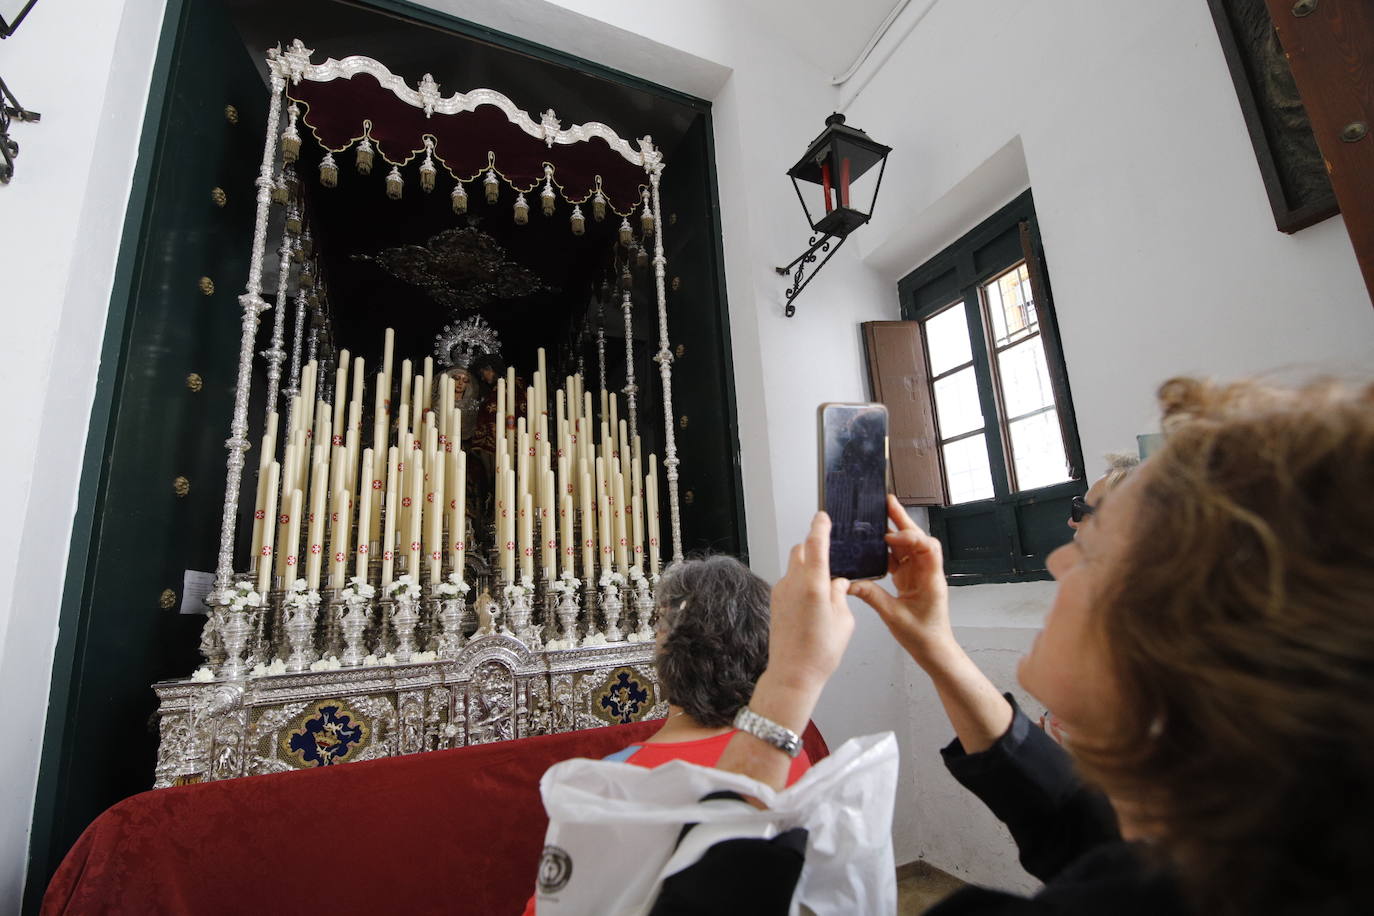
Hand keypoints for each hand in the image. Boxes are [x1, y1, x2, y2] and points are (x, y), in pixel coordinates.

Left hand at [765, 512, 855, 696]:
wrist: (792, 674)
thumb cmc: (819, 652)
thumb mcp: (844, 621)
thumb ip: (841, 594)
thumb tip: (839, 582)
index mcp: (813, 585)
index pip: (816, 545)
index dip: (820, 527)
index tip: (823, 517)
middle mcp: (793, 584)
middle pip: (801, 550)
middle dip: (814, 546)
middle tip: (830, 555)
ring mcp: (781, 591)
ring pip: (793, 565)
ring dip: (807, 565)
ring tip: (824, 584)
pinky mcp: (775, 601)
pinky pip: (789, 580)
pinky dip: (800, 580)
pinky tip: (812, 598)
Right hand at [848, 495, 957, 669]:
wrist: (934, 650)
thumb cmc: (923, 636)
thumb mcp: (894, 616)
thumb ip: (872, 596)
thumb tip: (852, 583)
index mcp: (931, 579)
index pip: (926, 547)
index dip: (910, 537)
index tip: (890, 537)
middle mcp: (927, 572)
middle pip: (917, 539)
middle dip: (902, 520)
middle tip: (887, 502)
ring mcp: (919, 575)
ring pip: (908, 547)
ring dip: (895, 532)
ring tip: (879, 515)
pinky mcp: (911, 580)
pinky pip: (900, 559)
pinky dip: (888, 550)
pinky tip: (876, 544)